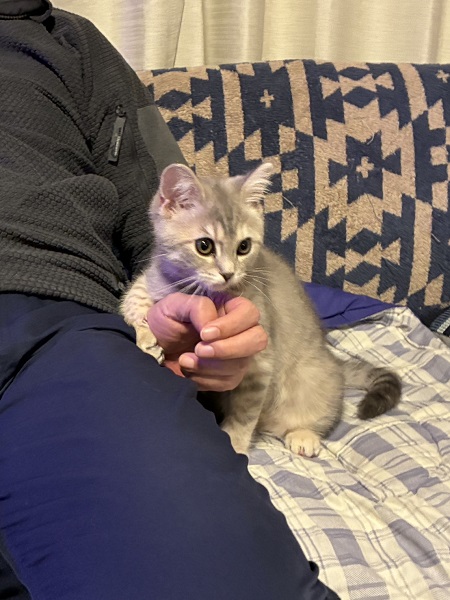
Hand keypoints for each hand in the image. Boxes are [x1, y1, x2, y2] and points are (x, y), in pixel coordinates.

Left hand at [146, 293, 266, 390]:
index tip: (204, 333)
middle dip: (228, 349)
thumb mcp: (175, 305)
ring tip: (184, 360)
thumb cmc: (165, 322)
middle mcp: (240, 331)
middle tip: (199, 350)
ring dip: (209, 365)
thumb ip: (197, 307)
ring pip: (241, 364)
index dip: (231, 325)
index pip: (249, 313)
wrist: (152, 348)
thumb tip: (211, 326)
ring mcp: (237, 355)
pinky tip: (189, 371)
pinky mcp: (229, 376)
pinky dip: (205, 379)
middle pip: (257, 340)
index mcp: (230, 309)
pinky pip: (228, 382)